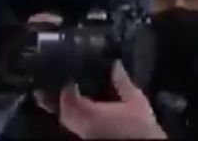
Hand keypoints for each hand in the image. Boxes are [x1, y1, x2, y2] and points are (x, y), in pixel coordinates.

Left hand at [40, 62, 164, 139]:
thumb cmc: (138, 123)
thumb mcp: (136, 99)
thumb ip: (123, 82)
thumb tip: (115, 64)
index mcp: (91, 113)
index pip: (70, 98)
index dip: (67, 87)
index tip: (70, 76)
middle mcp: (82, 124)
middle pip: (63, 111)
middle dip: (59, 98)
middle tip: (61, 85)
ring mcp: (83, 133)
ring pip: (66, 120)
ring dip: (64, 107)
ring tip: (65, 96)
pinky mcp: (87, 137)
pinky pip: (72, 125)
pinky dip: (70, 115)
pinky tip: (76, 109)